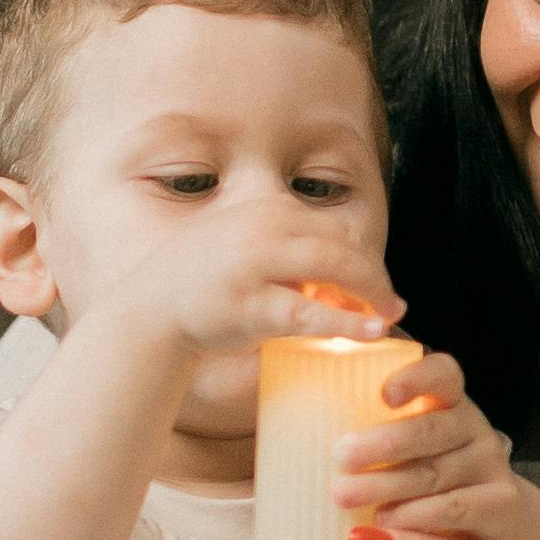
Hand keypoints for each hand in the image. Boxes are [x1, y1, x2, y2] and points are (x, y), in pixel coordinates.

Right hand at [96, 232, 400, 367]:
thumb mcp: (238, 241)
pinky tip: (373, 332)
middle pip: (341, 244)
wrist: (147, 313)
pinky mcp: (253, 305)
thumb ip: (281, 241)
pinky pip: (312, 313)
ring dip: (372, 292)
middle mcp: (263, 226)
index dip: (359, 253)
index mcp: (263, 207)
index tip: (371, 280)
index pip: (329, 225)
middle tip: (393, 302)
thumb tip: (333, 261)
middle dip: (373, 274)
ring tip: (391, 314)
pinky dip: (349, 323)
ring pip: (336, 269)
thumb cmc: (197, 283)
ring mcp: (257, 264)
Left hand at [332, 344, 523, 539]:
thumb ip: (360, 434)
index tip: (384, 393)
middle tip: (340, 456)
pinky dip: (419, 517)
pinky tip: (386, 525)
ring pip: (437, 471)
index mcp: (446, 404)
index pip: (442, 374)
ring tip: (344, 495)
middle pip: (432, 427)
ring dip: (389, 483)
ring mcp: (489, 466)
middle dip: (385, 441)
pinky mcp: (500, 505)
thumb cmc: (413, 491)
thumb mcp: (393, 456)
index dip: (417, 376)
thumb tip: (287, 412)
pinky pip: (458, 508)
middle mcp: (473, 429)